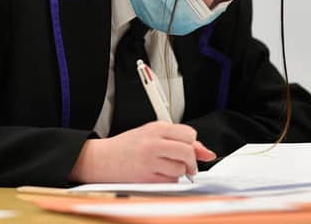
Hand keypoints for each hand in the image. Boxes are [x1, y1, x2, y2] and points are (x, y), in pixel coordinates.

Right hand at [70, 121, 215, 182]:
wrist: (103, 159)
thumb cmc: (127, 147)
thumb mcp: (152, 135)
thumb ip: (180, 141)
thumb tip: (207, 153)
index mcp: (156, 128)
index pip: (189, 134)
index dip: (191, 144)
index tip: (186, 149)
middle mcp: (153, 142)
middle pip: (188, 151)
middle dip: (191, 161)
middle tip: (185, 164)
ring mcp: (149, 160)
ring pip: (180, 169)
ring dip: (178, 172)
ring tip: (165, 168)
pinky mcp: (146, 177)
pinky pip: (170, 182)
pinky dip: (168, 181)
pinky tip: (157, 175)